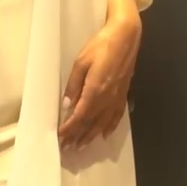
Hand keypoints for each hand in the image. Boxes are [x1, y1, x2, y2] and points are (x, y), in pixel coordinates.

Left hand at [58, 10, 141, 149]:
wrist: (126, 37)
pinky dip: (110, 126)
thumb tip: (67, 104)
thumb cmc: (101, 46)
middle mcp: (107, 99)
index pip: (79, 116)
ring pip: (104, 123)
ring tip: (82, 146)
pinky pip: (117, 115)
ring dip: (92, 135)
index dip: (69, 129)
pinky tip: (105, 133)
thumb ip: (74, 85)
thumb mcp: (81, 62)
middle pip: (91, 122)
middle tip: (67, 149)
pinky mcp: (124, 93)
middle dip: (78, 136)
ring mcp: (117, 97)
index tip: (60, 138)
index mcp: (95, 91)